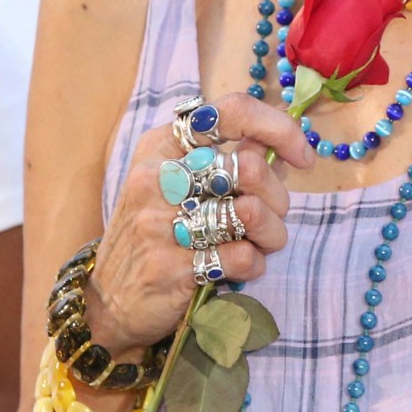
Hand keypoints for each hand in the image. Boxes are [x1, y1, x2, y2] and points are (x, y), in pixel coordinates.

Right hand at [84, 92, 314, 350]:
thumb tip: (278, 146)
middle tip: (271, 217)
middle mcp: (157, 178)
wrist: (110, 299)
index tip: (301, 157)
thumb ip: (226, 160)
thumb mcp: (179, 184)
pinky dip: (253, 265)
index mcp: (162, 147)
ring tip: (259, 244)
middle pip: (250, 167)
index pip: (232, 112)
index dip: (278, 128)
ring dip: (271, 234)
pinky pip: (241, 257)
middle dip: (278, 198)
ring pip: (251, 212)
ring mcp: (157, 222)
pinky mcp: (168, 267)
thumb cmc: (159, 232)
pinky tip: (238, 268)